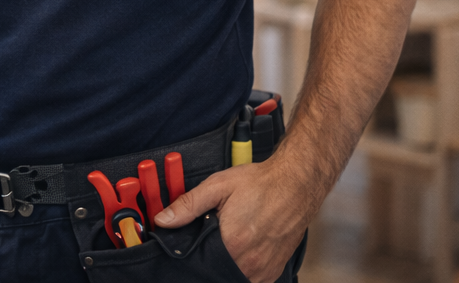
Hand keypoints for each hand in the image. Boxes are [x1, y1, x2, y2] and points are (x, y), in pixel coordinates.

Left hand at [153, 159, 312, 281]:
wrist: (296, 184)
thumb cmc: (260, 183)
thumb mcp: (217, 187)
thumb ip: (188, 205)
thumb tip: (162, 220)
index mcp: (232, 242)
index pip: (200, 261)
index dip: (191, 253)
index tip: (189, 244)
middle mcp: (249, 262)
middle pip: (216, 270)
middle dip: (207, 259)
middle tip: (208, 241)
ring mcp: (264, 269)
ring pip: (234, 276)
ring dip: (225, 266)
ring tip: (224, 245)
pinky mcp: (274, 270)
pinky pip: (252, 280)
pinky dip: (242, 271)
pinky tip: (238, 253)